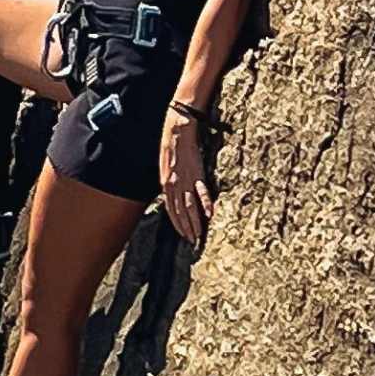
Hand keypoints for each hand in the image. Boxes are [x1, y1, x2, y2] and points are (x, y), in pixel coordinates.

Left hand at [159, 107, 210, 244]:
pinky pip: (201, 193)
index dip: (177, 224)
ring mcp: (185, 182)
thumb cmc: (170, 150)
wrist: (176, 134)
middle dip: (186, 228)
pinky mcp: (197, 175)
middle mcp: (174, 186)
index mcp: (166, 185)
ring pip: (189, 207)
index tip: (183, 234)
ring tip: (198, 234)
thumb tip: (170, 195)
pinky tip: (209, 216)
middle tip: (192, 240)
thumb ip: (169, 183)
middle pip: (180, 212)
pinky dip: (205, 205)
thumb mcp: (165, 169)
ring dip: (194, 222)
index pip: (171, 210)